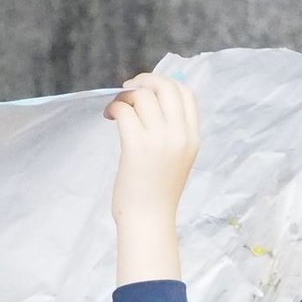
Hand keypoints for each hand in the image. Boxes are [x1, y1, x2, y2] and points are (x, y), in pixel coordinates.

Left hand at [107, 72, 200, 282]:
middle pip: (165, 86)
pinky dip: (114, 109)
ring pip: (142, 96)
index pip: (186, 93)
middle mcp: (179, 135)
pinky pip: (124, 111)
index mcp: (192, 137)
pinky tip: (109, 118)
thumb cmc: (158, 193)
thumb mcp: (177, 158)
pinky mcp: (136, 146)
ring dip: (124, 97)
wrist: (149, 220)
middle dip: (143, 81)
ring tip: (116, 110)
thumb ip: (172, 131)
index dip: (165, 83)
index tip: (147, 90)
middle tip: (127, 91)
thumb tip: (151, 99)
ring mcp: (159, 140)